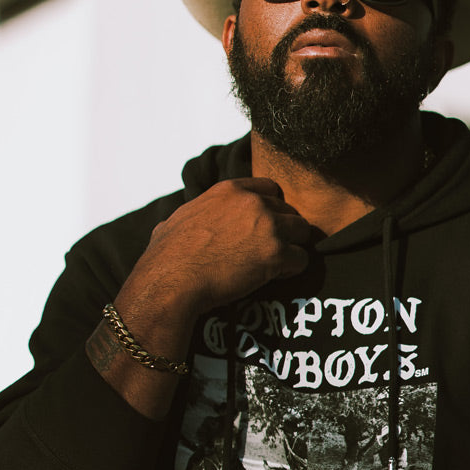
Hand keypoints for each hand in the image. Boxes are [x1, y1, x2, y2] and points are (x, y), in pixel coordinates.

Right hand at [124, 178, 312, 324]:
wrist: (171, 281)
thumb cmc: (166, 257)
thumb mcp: (174, 222)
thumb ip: (187, 217)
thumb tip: (169, 226)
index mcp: (229, 191)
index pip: (269, 188)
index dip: (271, 208)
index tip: (264, 226)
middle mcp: (252, 203)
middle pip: (289, 209)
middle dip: (283, 229)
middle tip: (270, 250)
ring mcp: (267, 226)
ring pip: (302, 231)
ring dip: (292, 247)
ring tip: (276, 264)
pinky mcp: (276, 253)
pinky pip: (302, 259)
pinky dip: (292, 270)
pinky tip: (276, 277)